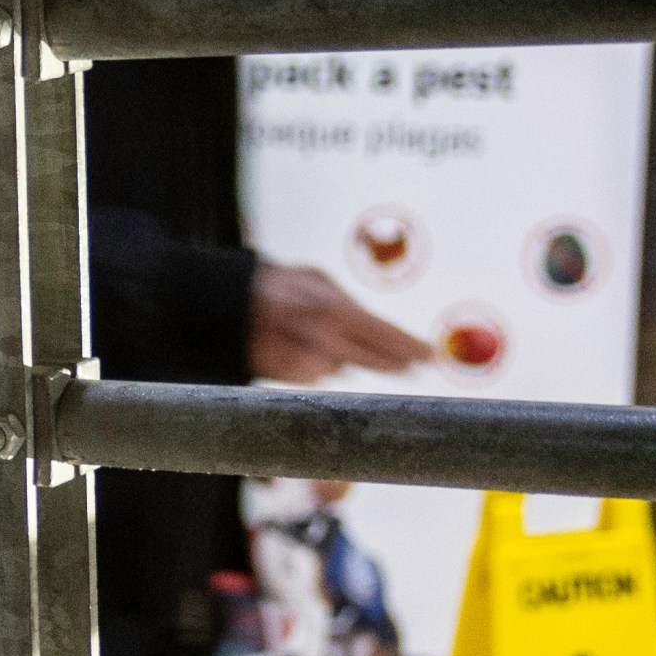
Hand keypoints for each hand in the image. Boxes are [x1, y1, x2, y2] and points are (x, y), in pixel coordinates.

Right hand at [247, 264, 428, 385]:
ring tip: (321, 335)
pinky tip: (301, 346)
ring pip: (343, 367)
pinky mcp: (291, 376)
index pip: (384, 333)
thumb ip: (347, 302)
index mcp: (332, 309)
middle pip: (373, 359)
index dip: (410, 346)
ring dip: (344, 356)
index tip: (430, 355)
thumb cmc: (274, 286)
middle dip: (395, 362)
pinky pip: (318, 374)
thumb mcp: (314, 278)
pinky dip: (316, 363)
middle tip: (412, 363)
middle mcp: (322, 338)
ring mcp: (305, 360)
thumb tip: (377, 325)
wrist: (225, 307)